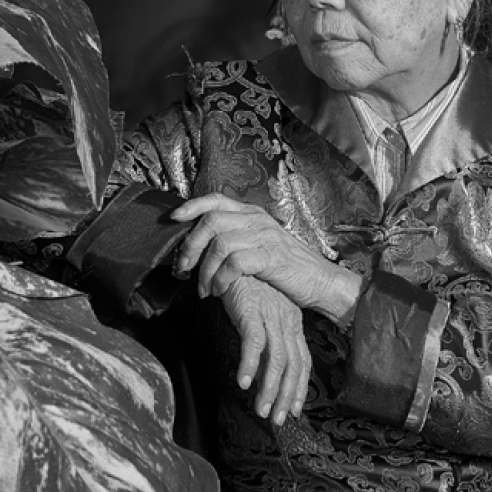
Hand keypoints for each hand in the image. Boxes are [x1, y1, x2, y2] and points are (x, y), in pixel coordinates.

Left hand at [172, 194, 360, 323]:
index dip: (191, 206)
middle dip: (190, 247)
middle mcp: (256, 220)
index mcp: (251, 214)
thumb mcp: (259, 244)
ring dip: (204, 271)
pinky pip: (234, 264)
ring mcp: (264, 237)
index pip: (215, 199)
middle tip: (182, 269)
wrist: (319, 281)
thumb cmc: (285, 267)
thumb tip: (197, 247)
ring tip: (204, 289)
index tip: (172, 219)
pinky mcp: (270, 257)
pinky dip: (221, 279)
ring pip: (219, 244)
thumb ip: (234, 239)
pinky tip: (220, 291)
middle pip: (210, 221)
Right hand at [221, 277, 309, 425]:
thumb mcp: (261, 310)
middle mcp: (286, 320)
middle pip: (293, 365)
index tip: (293, 410)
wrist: (234, 254)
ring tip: (260, 410)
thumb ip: (265, 335)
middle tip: (277, 419)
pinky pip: (253, 341)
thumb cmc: (245, 282)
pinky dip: (250, 364)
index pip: (301, 360)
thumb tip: (262, 367)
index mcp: (291, 321)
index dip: (298, 387)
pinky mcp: (251, 309)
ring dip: (269, 388)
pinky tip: (243, 382)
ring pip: (277, 358)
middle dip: (286, 396)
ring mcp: (271, 315)